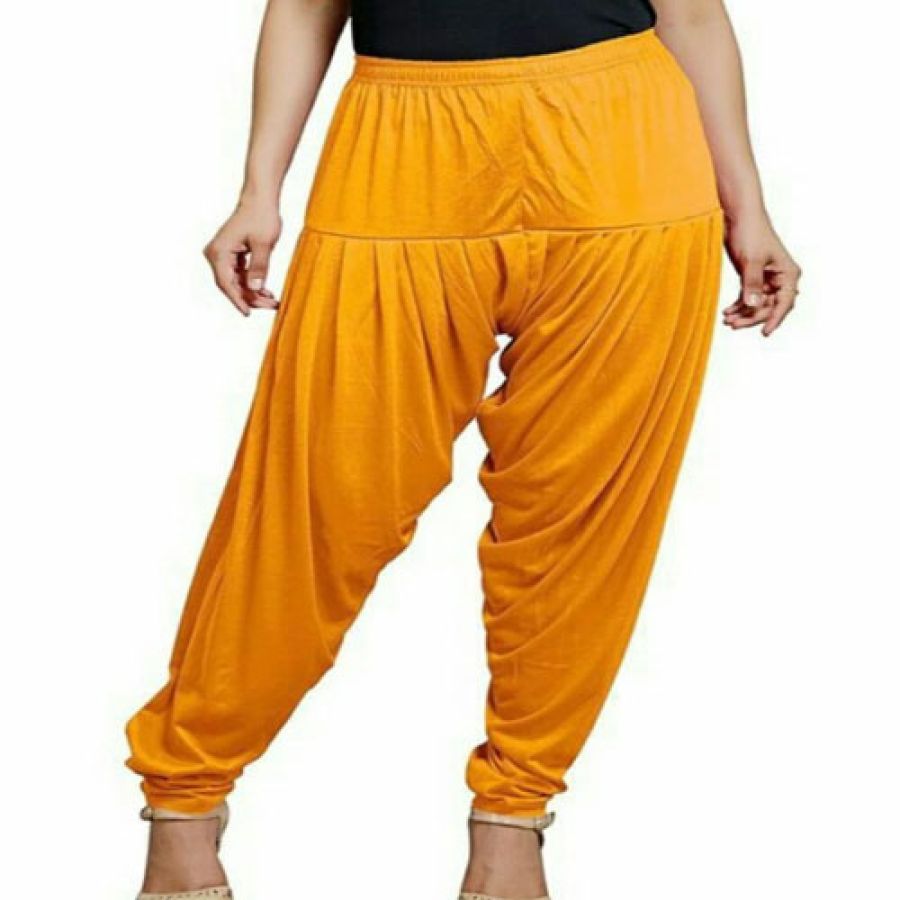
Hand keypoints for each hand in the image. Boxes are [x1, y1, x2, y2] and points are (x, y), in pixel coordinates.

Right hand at [203, 198, 282, 315]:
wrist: (261, 198)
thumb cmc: (261, 216)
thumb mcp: (263, 244)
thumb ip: (259, 267)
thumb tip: (254, 288)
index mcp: (219, 252)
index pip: (226, 284)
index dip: (238, 300)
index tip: (248, 313)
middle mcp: (216, 255)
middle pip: (231, 286)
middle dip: (251, 298)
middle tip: (271, 306)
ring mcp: (223, 255)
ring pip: (237, 282)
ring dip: (253, 293)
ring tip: (272, 300)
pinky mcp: (231, 255)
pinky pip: (240, 275)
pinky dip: (252, 283)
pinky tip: (266, 291)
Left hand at [723, 210, 801, 336]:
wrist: (738, 217)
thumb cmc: (750, 233)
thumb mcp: (751, 260)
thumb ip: (752, 284)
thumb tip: (754, 305)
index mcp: (788, 274)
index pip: (785, 303)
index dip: (775, 319)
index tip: (765, 333)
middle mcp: (780, 279)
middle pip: (769, 307)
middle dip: (752, 317)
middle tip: (733, 325)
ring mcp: (766, 280)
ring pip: (757, 305)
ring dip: (743, 314)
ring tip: (727, 320)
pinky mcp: (753, 278)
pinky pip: (749, 298)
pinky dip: (739, 306)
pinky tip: (727, 312)